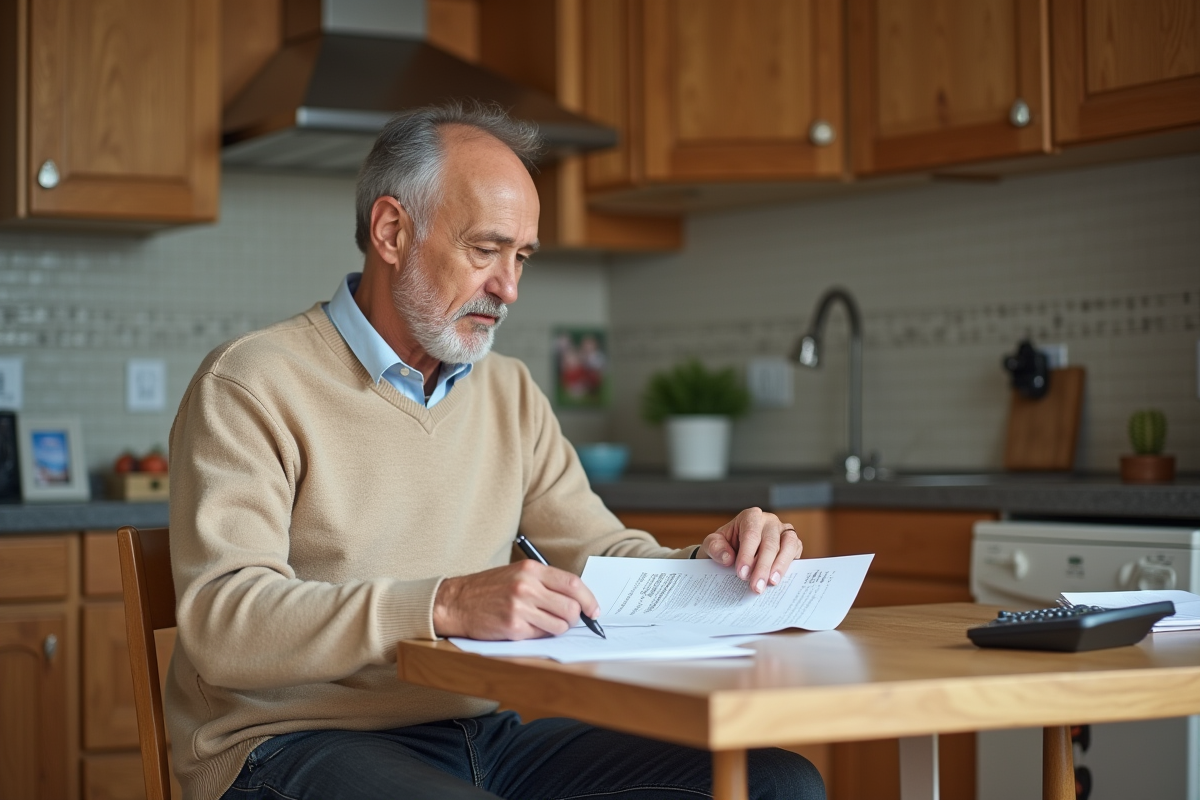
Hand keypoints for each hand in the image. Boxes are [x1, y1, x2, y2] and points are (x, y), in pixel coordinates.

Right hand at [433, 560, 599, 639]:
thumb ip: (545, 582)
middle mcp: (527, 587)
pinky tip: (526, 628)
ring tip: (543, 623)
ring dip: (558, 629)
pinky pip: (541, 636)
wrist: (456, 602)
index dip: (589, 599)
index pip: (573, 584)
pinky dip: (540, 635)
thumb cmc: (489, 588)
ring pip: (560, 625)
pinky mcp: (513, 628)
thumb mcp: (517, 574)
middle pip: (571, 608)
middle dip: (575, 618)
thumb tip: (576, 599)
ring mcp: (520, 608)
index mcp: (532, 570)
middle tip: (567, 620)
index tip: (594, 610)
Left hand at [697, 507, 801, 593]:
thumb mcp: (713, 544)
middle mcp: (769, 522)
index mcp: (750, 517)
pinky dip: (790, 565)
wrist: (735, 549)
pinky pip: (796, 552)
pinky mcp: (793, 544)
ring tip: (771, 583)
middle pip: (770, 543)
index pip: (751, 535)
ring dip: (780, 566)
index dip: (747, 555)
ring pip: (788, 545)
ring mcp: (783, 532)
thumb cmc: (725, 545)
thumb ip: (715, 547)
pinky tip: (780, 579)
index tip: (741, 573)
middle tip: (756, 586)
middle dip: (762, 566)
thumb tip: (728, 557)